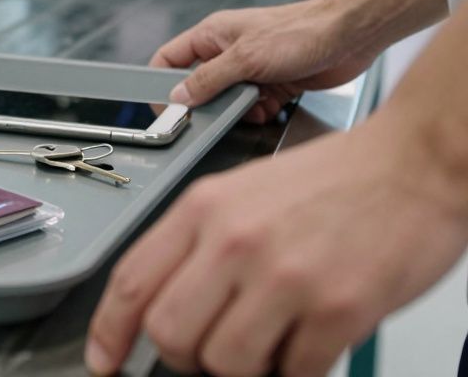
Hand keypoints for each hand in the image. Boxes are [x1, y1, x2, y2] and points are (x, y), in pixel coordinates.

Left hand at [86, 122, 467, 375]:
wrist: (415, 162)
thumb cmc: (332, 180)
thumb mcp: (240, 193)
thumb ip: (196, 245)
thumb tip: (160, 303)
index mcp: (203, 209)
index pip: (130, 282)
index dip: (108, 332)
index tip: (103, 360)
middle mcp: (234, 241)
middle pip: (169, 333)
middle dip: (184, 356)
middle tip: (210, 350)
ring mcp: (285, 276)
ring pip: (224, 364)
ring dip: (243, 368)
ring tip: (268, 342)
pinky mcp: (337, 309)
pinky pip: (292, 374)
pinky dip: (294, 372)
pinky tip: (305, 344)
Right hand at [151, 0, 374, 122]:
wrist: (350, 35)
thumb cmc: (301, 30)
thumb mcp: (245, 58)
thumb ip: (208, 79)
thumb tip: (179, 96)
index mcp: (213, 35)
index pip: (170, 59)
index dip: (161, 83)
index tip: (164, 107)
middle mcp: (229, 50)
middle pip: (200, 85)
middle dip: (208, 103)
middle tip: (213, 116)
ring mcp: (252, 67)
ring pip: (228, 99)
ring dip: (237, 111)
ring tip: (252, 108)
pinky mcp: (274, 82)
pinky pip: (254, 105)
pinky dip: (259, 112)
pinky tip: (270, 107)